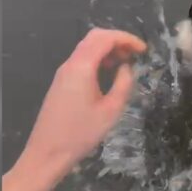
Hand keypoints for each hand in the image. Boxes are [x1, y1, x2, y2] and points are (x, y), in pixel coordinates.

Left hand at [3, 28, 146, 190]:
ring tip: (124, 62)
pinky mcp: (60, 83)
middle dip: (117, 40)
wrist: (47, 153)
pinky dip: (97, 59)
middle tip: (135, 53)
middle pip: (94, 37)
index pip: (105, 38)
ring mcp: (63, 73)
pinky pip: (81, 60)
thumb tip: (126, 68)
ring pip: (86, 48)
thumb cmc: (81, 133)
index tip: (144, 50)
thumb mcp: (111, 110)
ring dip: (107, 49)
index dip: (127, 39)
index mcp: (82, 67)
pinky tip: (108, 73)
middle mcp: (70, 64)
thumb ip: (123, 84)